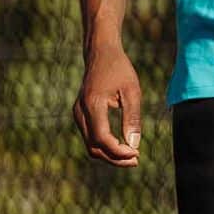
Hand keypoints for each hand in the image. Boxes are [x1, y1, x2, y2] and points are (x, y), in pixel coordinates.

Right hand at [74, 45, 144, 166]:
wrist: (101, 53)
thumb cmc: (119, 69)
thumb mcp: (132, 91)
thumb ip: (132, 118)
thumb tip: (134, 145)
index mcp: (93, 104)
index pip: (102, 139)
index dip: (119, 152)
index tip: (137, 153)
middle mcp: (80, 112)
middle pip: (94, 147)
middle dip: (115, 158)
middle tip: (136, 160)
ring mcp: (77, 114)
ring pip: (90, 145)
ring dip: (109, 155)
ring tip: (131, 156)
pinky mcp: (79, 115)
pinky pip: (90, 138)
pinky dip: (104, 146)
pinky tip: (121, 146)